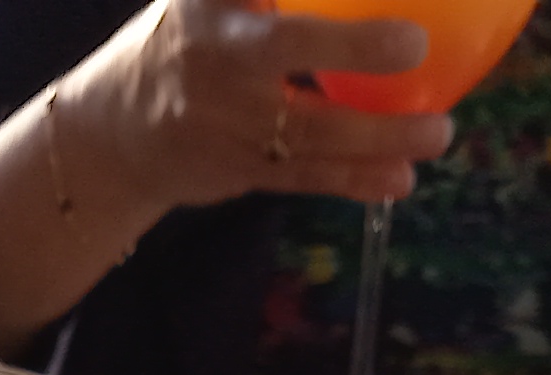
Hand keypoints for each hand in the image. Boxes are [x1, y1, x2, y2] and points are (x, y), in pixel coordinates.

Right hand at [70, 0, 455, 220]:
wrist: (114, 135)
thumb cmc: (184, 47)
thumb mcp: (207, 3)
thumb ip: (259, 1)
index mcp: (210, 6)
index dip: (318, 17)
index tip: (376, 12)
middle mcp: (213, 58)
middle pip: (285, 51)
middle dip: (353, 50)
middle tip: (413, 46)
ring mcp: (225, 121)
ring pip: (309, 131)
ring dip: (378, 138)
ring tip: (437, 133)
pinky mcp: (240, 170)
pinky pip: (306, 176)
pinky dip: (356, 181)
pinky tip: (399, 179)